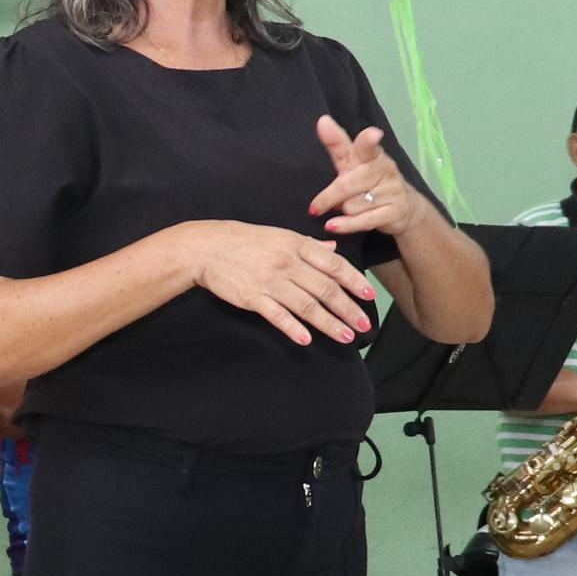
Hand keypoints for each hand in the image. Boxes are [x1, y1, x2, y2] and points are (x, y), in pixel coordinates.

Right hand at [184, 218, 379, 346]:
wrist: (206, 247)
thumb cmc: (244, 240)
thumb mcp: (279, 235)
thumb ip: (308, 246)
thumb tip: (333, 250)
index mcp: (296, 245)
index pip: (334, 265)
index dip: (354, 282)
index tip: (369, 296)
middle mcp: (287, 263)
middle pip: (325, 289)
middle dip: (348, 309)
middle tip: (365, 325)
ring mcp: (270, 281)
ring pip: (307, 306)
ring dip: (329, 323)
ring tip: (346, 337)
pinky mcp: (253, 297)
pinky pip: (277, 315)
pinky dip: (293, 328)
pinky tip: (306, 340)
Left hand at [308, 117, 426, 245]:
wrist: (404, 208)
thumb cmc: (370, 181)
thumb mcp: (352, 162)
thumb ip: (337, 144)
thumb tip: (322, 121)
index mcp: (372, 154)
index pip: (368, 146)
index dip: (369, 140)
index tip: (372, 134)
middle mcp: (385, 168)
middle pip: (347, 184)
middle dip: (329, 197)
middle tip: (315, 207)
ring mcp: (392, 190)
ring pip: (352, 205)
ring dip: (344, 210)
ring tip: (348, 208)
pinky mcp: (396, 210)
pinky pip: (364, 220)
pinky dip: (346, 225)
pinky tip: (333, 226)